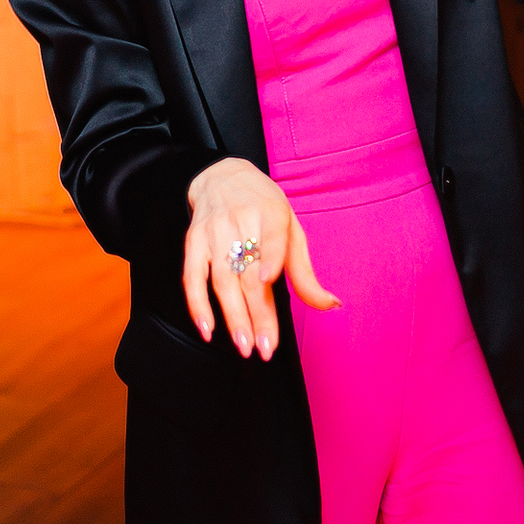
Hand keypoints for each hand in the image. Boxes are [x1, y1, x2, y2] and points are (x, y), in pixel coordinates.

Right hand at [183, 157, 338, 358]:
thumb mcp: (291, 229)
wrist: (222, 177)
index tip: (268, 279)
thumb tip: (331, 304)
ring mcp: (214, 231)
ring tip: (245, 345)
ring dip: (232, 316)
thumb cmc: (264, 207)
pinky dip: (197, 304)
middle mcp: (241, 220)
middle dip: (257, 313)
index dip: (269, 256)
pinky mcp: (193, 241)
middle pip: (248, 272)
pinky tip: (207, 328)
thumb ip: (305, 272)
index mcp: (272, 213)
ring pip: (222, 279)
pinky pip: (191, 276)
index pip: (271, 237)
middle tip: (265, 347)